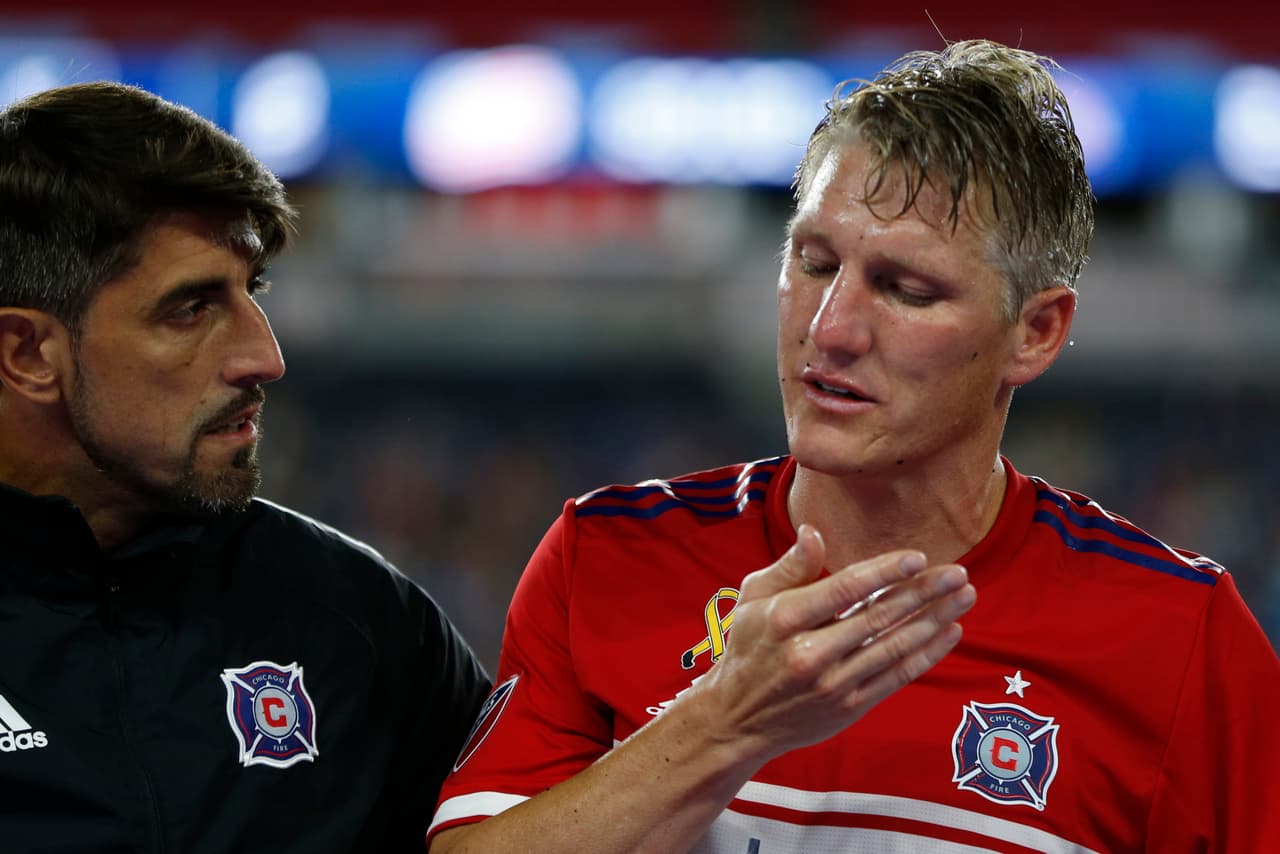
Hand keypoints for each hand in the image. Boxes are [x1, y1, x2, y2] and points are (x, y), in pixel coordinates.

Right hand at [684, 525, 974, 762]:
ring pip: (895, 646)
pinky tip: (949, 633)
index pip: (846, 589)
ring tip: (964, 597)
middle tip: (958, 574)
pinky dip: (926, 654)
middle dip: (924, 592)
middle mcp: (810, 652)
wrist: (738, 719)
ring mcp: (833, 683)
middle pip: (879, 616)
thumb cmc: (748, 648)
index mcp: (785, 617)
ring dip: (935, 619)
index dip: (886, 572)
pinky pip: (896, 676)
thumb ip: (789, 567)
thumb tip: (814, 531)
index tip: (918, 557)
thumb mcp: (753, 599)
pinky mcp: (849, 707)